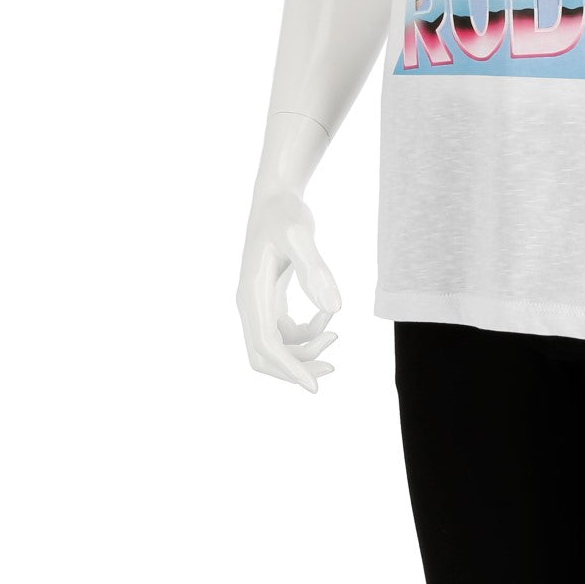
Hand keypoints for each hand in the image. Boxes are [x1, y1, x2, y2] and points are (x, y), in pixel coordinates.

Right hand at [236, 188, 341, 392]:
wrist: (276, 196)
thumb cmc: (286, 212)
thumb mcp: (301, 234)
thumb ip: (315, 270)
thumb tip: (334, 309)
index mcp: (251, 294)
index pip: (266, 345)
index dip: (290, 369)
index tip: (315, 387)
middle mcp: (250, 304)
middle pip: (265, 356)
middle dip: (296, 368)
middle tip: (333, 366)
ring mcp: (258, 303)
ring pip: (275, 347)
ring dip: (304, 351)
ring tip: (335, 333)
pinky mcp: (270, 298)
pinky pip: (282, 333)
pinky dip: (304, 335)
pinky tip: (326, 319)